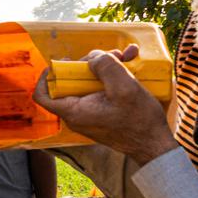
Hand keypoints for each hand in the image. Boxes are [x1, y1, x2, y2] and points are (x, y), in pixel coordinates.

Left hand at [32, 45, 177, 165]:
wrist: (154, 144)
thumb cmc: (139, 121)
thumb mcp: (124, 88)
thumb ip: (105, 67)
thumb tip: (93, 58)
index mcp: (74, 111)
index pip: (43, 95)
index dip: (47, 75)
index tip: (63, 61)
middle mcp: (78, 113)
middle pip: (71, 81)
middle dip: (91, 63)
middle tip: (113, 54)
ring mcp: (90, 112)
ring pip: (89, 82)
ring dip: (107, 66)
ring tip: (127, 56)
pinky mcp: (103, 111)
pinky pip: (102, 89)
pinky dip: (114, 76)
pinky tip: (131, 64)